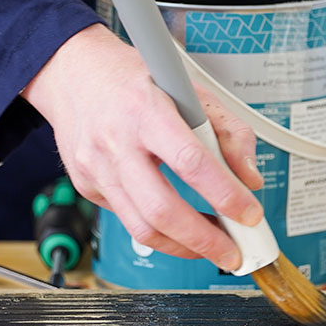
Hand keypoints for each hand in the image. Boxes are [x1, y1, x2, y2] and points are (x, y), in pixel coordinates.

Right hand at [22, 24, 264, 270]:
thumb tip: (250, 178)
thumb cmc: (133, 80)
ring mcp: (96, 168)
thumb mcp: (190, 88)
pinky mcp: (86, 186)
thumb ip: (229, 131)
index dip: (225, 194)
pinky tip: (176, 224)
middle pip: (161, 209)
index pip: (190, 161)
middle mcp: (116, 141)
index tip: (249, 214)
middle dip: (204, 240)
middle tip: (232, 251)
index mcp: (146, 110)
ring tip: (209, 245)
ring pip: (141, 228)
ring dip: (183, 246)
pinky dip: (158, 230)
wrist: (75, 74)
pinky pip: (126, 219)